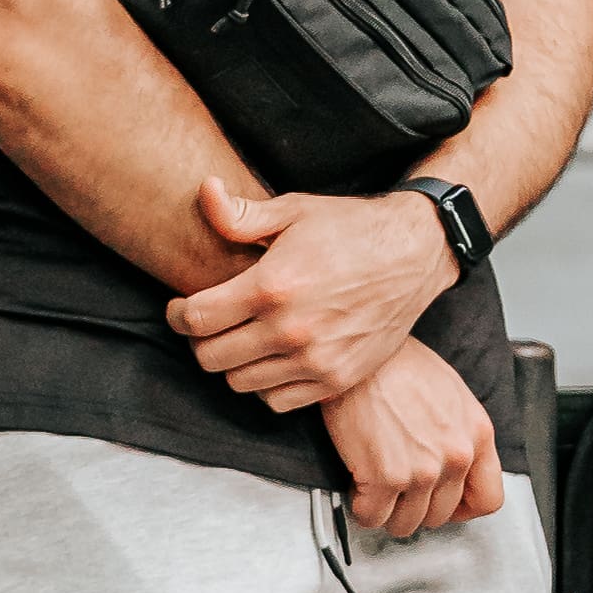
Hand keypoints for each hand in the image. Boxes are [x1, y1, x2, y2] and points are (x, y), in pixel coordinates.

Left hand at [168, 172, 450, 407]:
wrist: (415, 254)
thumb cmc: (350, 228)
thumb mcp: (294, 210)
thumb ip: (241, 214)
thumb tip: (204, 191)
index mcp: (271, 286)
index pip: (196, 320)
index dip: (177, 315)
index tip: (180, 308)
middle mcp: (290, 330)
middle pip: (210, 358)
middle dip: (199, 341)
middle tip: (209, 324)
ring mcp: (315, 360)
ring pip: (240, 383)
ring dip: (232, 363)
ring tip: (241, 338)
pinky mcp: (336, 379)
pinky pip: (277, 401)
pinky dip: (266, 385)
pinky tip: (271, 358)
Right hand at [320, 346, 506, 539]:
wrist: (364, 355)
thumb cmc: (398, 364)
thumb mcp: (452, 394)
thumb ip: (460, 434)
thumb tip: (452, 463)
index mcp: (477, 435)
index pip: (488, 498)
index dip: (463, 509)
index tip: (446, 505)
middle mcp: (456, 456)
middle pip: (441, 515)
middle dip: (416, 507)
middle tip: (399, 492)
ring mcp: (422, 470)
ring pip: (406, 523)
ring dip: (388, 511)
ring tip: (376, 489)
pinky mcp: (385, 477)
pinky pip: (372, 516)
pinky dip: (362, 509)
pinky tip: (358, 487)